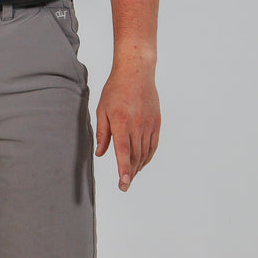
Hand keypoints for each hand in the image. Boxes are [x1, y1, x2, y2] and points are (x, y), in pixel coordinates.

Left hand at [95, 63, 159, 191]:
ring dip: (138, 166)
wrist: (136, 73)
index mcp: (121, 121)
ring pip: (144, 152)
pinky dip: (147, 156)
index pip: (123, 152)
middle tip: (124, 184)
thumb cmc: (115, 89)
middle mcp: (137, 125)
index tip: (124, 184)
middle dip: (129, 172)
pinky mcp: (156, 122)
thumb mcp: (102, 109)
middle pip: (135, 156)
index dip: (123, 170)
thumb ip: (102, 133)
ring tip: (131, 174)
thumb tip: (100, 153)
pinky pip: (153, 145)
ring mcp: (148, 124)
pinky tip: (141, 162)